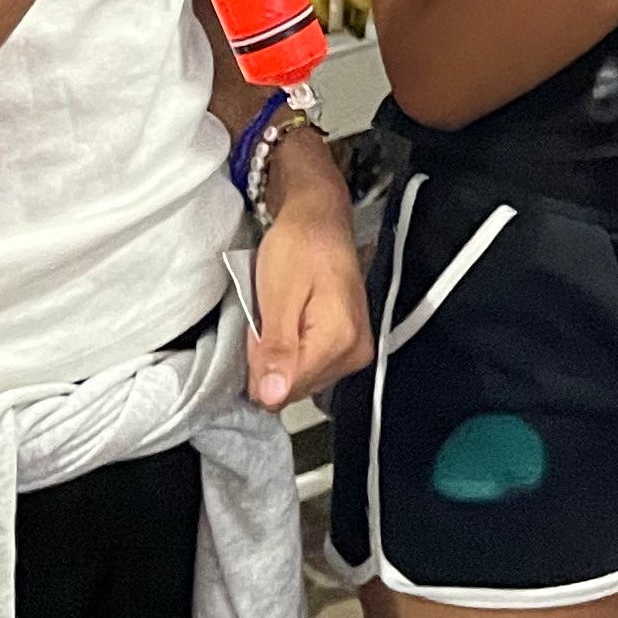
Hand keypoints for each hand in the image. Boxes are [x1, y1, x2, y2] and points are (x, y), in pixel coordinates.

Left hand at [248, 152, 371, 408]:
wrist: (320, 220)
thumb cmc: (300, 246)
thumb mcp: (278, 295)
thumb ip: (277, 348)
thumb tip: (272, 397)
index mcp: (340, 340)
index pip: (284, 389)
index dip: (261, 362)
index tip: (262, 327)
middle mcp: (356, 353)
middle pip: (293, 388)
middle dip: (271, 360)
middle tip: (271, 317)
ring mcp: (356, 352)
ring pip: (299, 381)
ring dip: (281, 355)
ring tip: (283, 316)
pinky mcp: (350, 348)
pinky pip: (310, 368)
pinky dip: (293, 351)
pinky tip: (293, 323)